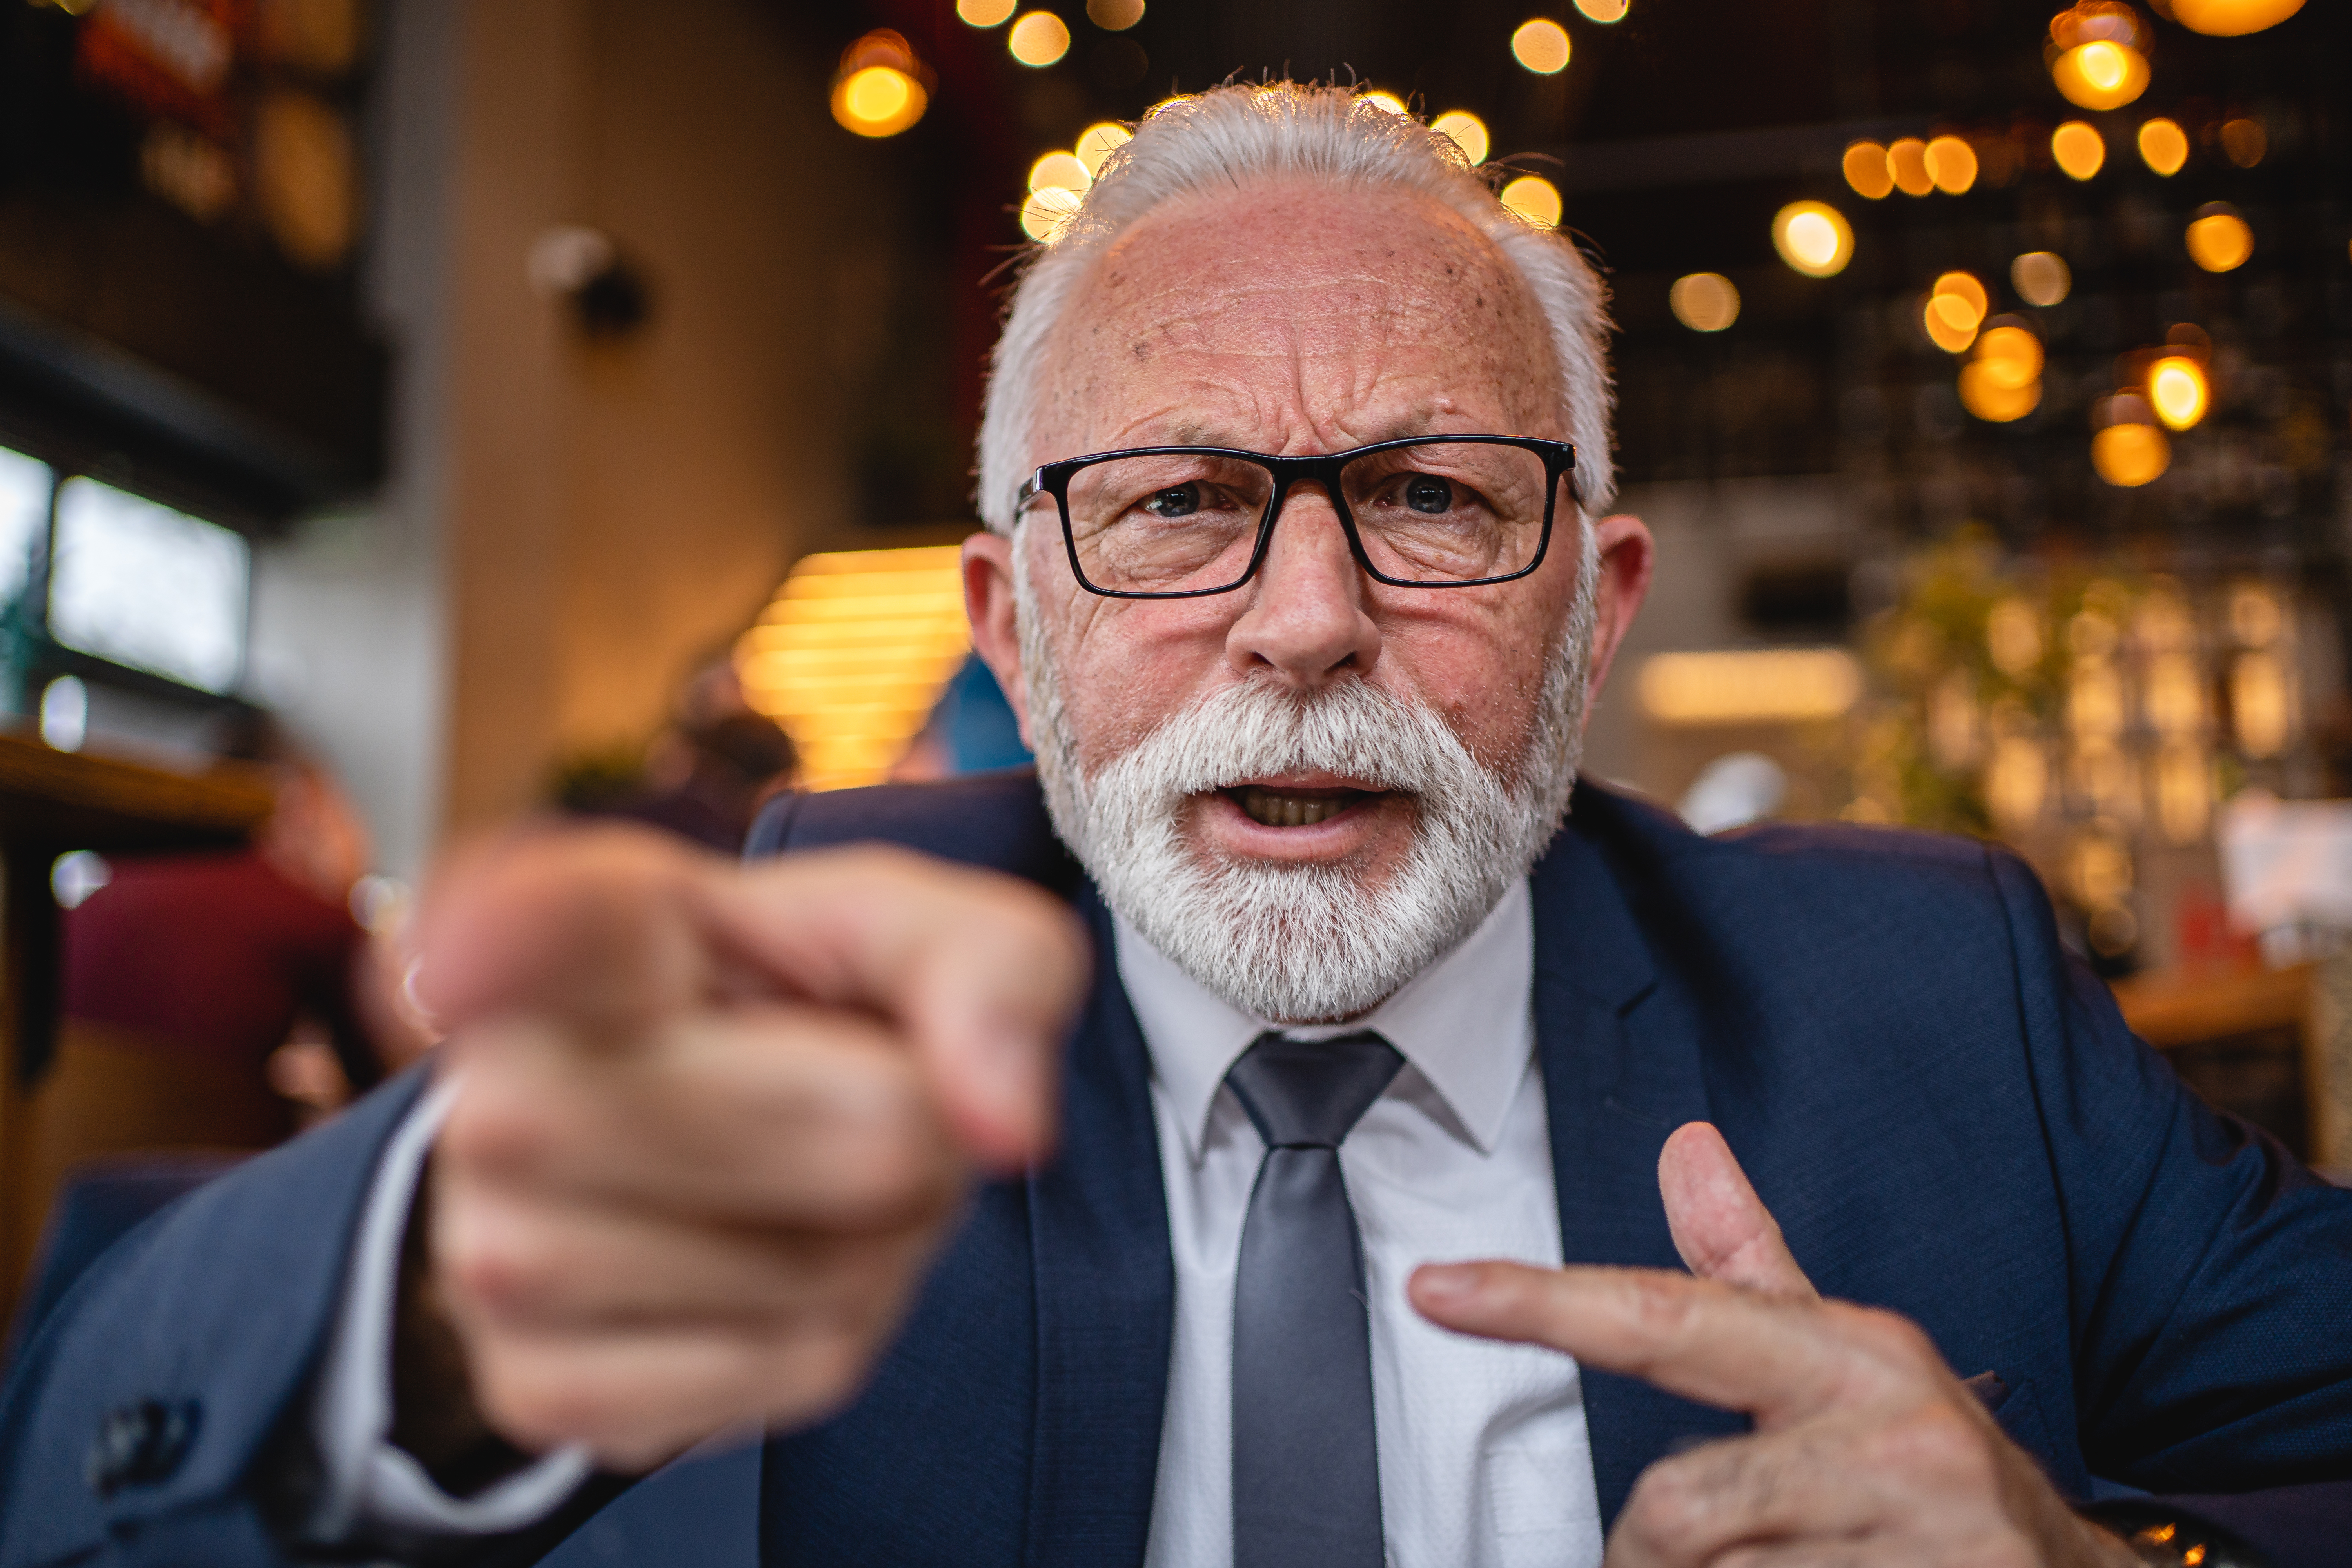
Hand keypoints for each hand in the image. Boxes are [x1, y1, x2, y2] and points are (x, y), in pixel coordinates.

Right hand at [407, 825, 1088, 1472]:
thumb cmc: (812, 1010)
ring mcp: (500, 1248)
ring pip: (819, 1275)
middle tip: (862, 1094)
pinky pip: (790, 1371)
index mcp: (591, 930)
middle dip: (915, 1131)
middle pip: (844, 1131)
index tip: (465, 961)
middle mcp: (503, 1084)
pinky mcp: (540, 1384)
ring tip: (808, 1182)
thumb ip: (994, 971)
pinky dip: (832, 1335)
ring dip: (878, 1242)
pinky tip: (767, 1270)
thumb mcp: (921, 935)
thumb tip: (1004, 1123)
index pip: (537, 923)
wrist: (729, 1142)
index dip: (499, 939)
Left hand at [1409, 1123, 2135, 1567]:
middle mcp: (1890, 1440)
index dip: (1540, 1302)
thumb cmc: (1936, 1473)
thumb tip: (1685, 1146)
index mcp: (1854, 1356)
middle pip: (1676, 1506)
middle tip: (1674, 1561)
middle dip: (1652, 1555)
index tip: (1437, 1289)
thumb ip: (1751, 1268)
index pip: (1664, 1316)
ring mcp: (1916, 1541)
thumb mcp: (1854, 1362)